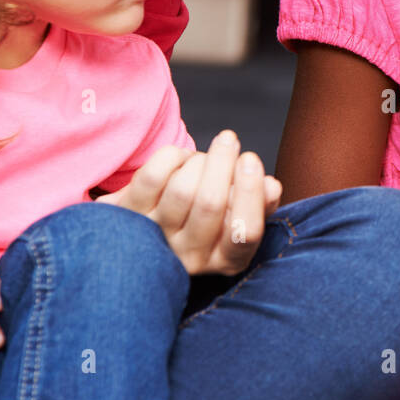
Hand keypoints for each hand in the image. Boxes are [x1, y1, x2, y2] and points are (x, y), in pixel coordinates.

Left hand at [98, 131, 281, 275]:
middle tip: (228, 138)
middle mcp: (190, 258)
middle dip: (222, 162)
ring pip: (182, 189)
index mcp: (227, 260)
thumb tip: (271, 186)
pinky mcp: (129, 220)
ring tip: (202, 158)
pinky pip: (152, 177)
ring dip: (197, 161)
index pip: (245, 232)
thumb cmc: (208, 218)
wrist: (154, 231)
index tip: (250, 158)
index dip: (250, 191)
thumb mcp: (241, 216)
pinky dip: (171, 157)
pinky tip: (179, 159)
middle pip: (210, 203)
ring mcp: (157, 241)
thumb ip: (262, 202)